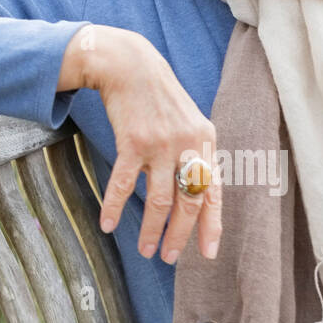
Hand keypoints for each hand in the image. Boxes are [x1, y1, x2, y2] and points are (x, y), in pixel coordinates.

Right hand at [61, 24, 220, 262]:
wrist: (130, 64)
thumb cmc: (158, 97)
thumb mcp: (188, 120)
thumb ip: (196, 153)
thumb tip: (197, 193)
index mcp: (206, 140)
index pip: (214, 191)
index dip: (212, 225)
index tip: (208, 253)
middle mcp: (187, 143)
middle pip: (189, 201)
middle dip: (180, 235)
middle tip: (169, 258)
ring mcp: (160, 143)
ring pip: (158, 199)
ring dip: (151, 229)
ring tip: (145, 249)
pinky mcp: (132, 141)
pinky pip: (122, 183)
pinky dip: (114, 206)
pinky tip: (108, 224)